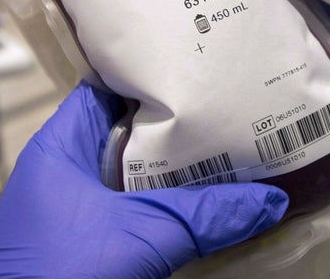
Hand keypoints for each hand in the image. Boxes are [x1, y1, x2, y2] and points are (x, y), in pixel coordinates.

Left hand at [0, 81, 287, 277]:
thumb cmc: (60, 271)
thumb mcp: (142, 235)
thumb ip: (204, 215)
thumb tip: (269, 201)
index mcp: (60, 145)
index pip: (105, 88)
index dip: (146, 77)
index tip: (191, 69)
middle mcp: (63, 168)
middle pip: (122, 131)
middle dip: (168, 124)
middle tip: (218, 108)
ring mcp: (71, 205)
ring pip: (127, 173)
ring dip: (166, 168)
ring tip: (219, 148)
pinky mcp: (83, 237)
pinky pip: (127, 206)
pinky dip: (157, 202)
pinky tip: (194, 202)